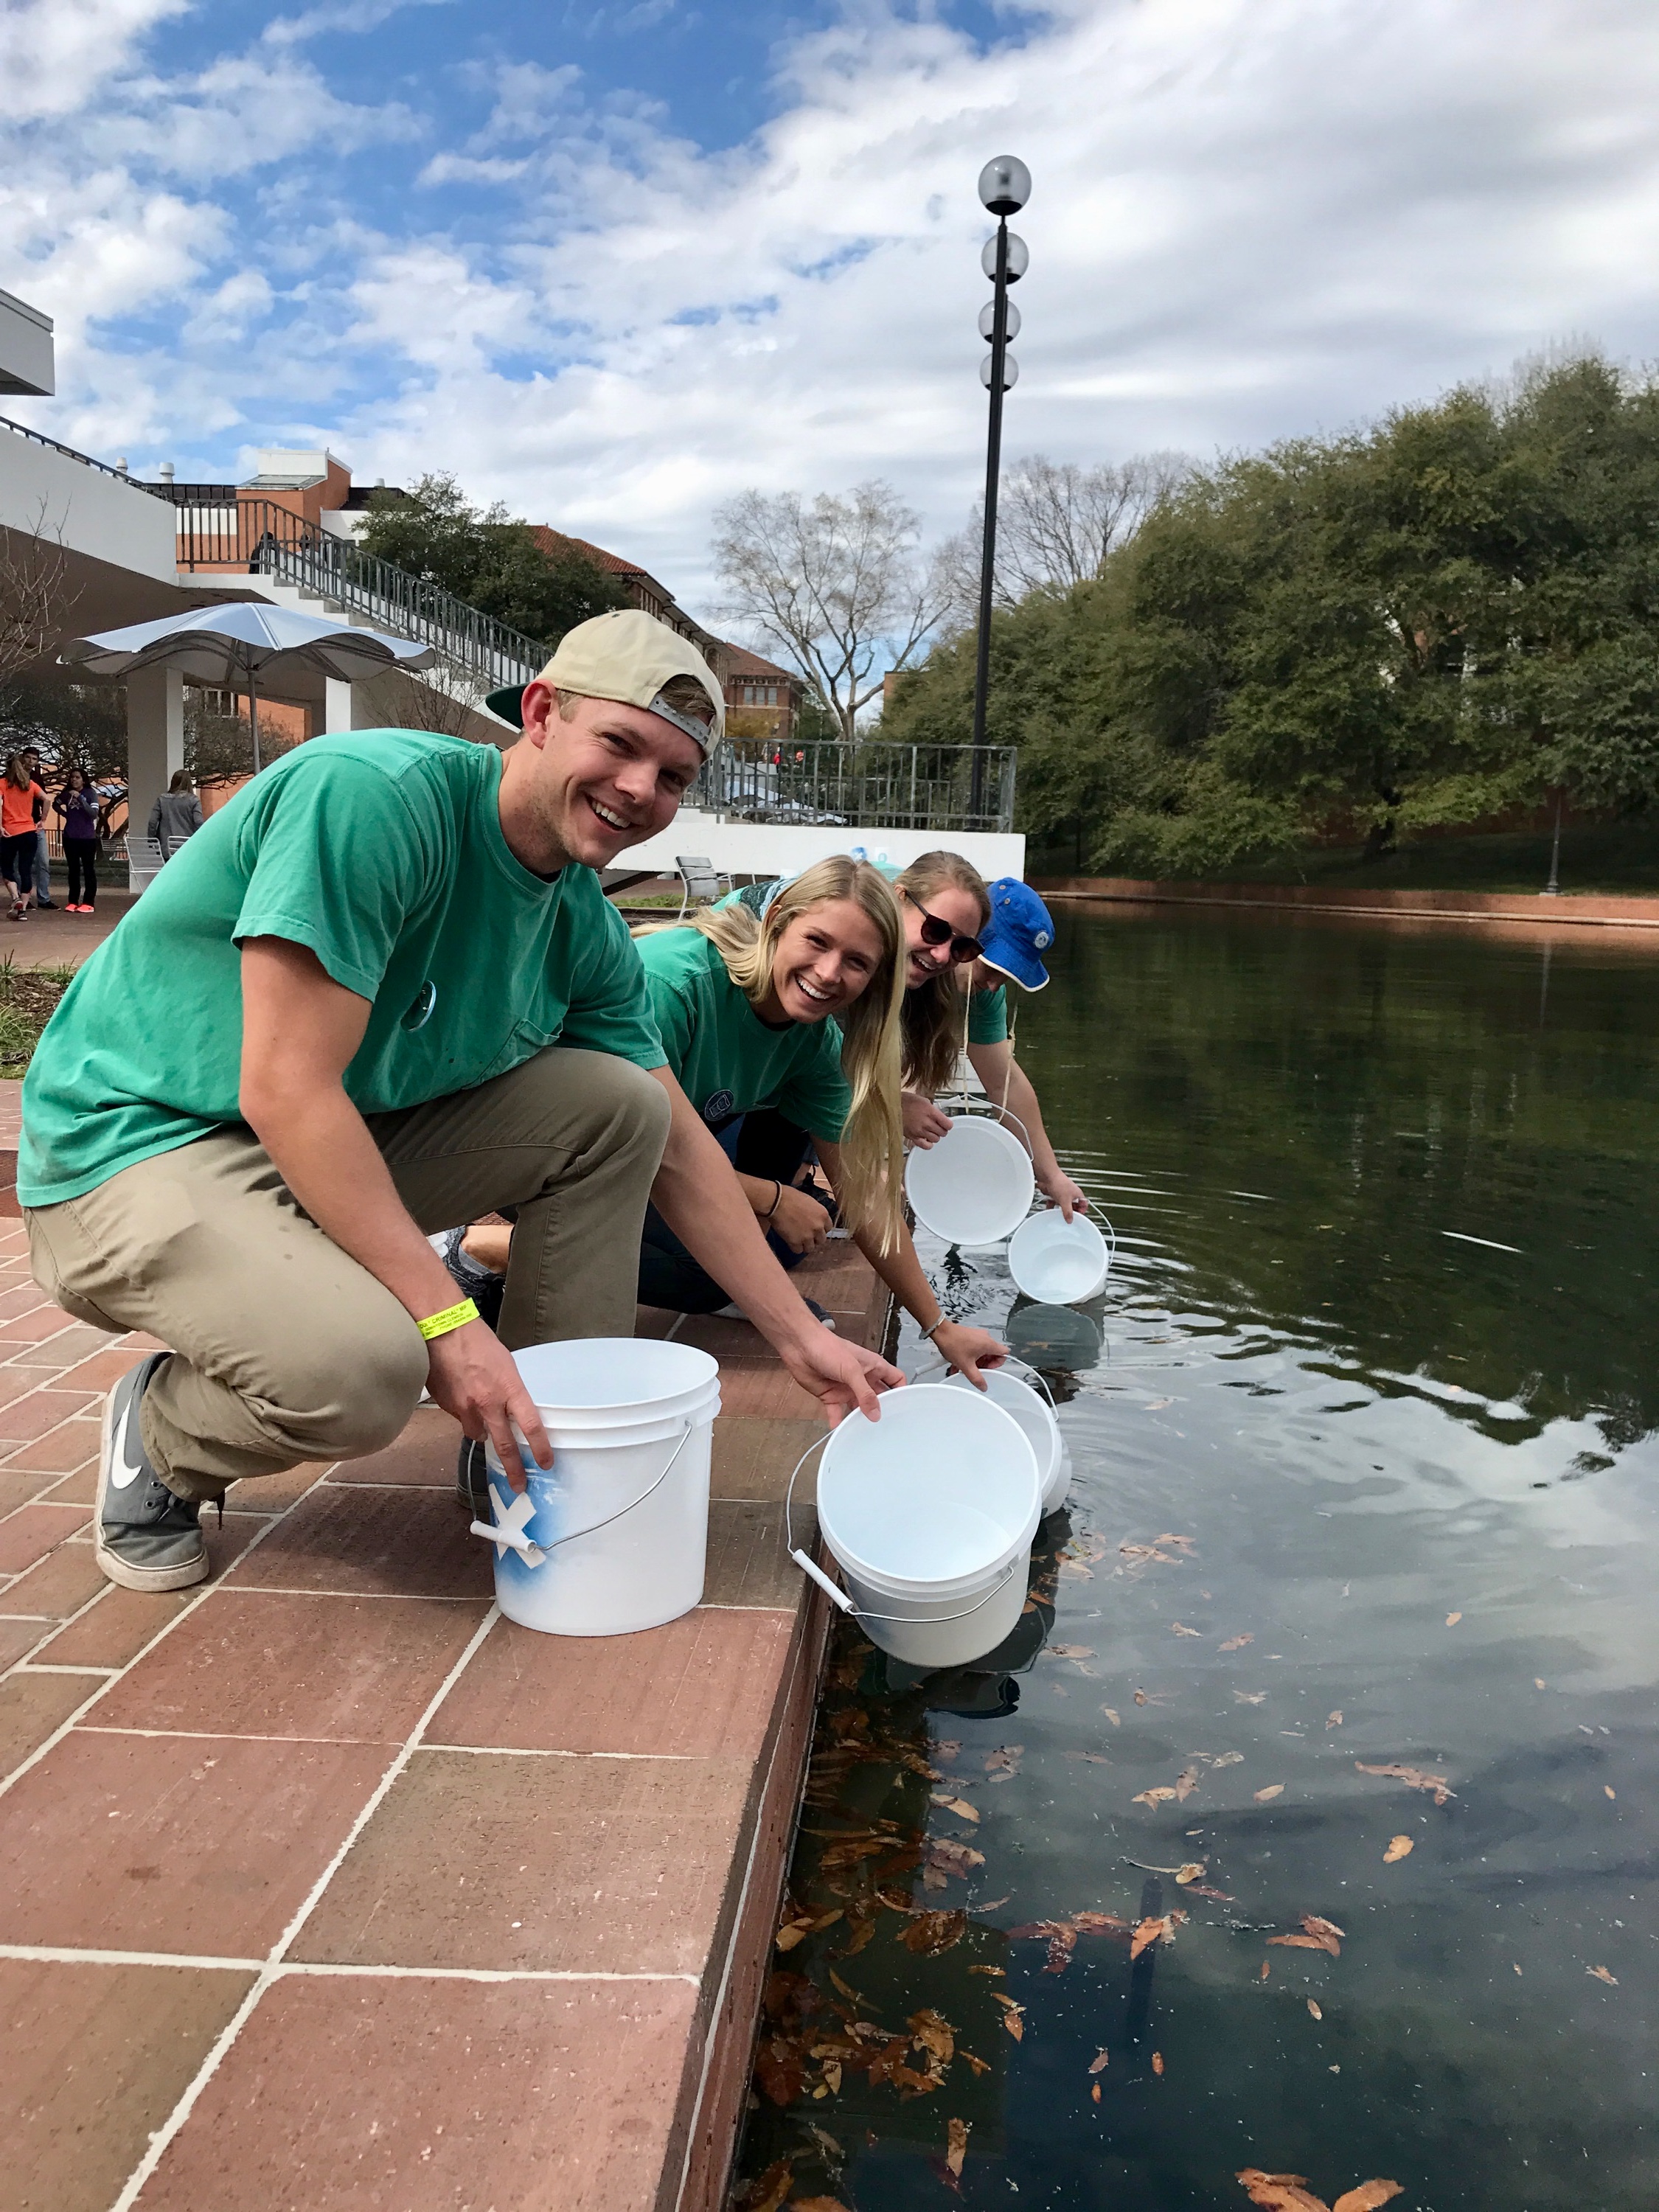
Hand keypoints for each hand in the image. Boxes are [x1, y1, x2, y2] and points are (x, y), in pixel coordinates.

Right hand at [424, 1318, 551, 1494]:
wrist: (442, 1330)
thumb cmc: (477, 1341)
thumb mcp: (505, 1364)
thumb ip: (509, 1390)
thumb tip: (510, 1408)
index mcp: (509, 1388)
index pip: (531, 1425)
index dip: (540, 1448)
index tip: (546, 1463)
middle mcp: (489, 1403)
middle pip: (504, 1445)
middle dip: (514, 1469)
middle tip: (519, 1486)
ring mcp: (465, 1408)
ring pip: (477, 1433)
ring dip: (482, 1431)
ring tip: (480, 1412)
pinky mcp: (447, 1407)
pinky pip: (460, 1419)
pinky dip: (463, 1414)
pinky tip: (461, 1395)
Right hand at [767, 1182, 829, 1255]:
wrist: (776, 1201)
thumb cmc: (790, 1197)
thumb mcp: (809, 1201)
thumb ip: (815, 1213)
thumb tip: (813, 1219)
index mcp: (823, 1215)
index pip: (828, 1228)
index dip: (820, 1229)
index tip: (814, 1229)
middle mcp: (818, 1227)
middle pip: (821, 1240)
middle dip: (814, 1238)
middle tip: (805, 1234)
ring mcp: (807, 1236)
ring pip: (810, 1248)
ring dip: (804, 1245)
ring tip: (797, 1239)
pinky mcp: (795, 1242)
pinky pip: (798, 1250)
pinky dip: (794, 1247)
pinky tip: (790, 1240)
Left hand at [779, 1322, 903, 1423]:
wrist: (799, 1345)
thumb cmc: (828, 1348)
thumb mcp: (852, 1370)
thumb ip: (865, 1393)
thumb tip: (876, 1414)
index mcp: (873, 1367)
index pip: (895, 1380)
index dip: (902, 1392)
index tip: (906, 1408)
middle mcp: (862, 1379)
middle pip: (878, 1398)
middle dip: (882, 1410)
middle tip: (888, 1429)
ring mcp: (846, 1388)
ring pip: (858, 1408)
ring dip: (861, 1419)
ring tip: (867, 1434)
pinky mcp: (830, 1396)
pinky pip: (836, 1412)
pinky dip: (837, 1422)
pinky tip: (838, 1431)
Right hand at [902, 1090, 952, 1147]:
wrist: (891, 1106)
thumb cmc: (905, 1101)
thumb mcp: (923, 1100)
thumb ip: (933, 1110)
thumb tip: (939, 1116)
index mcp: (930, 1112)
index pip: (948, 1124)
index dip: (948, 1124)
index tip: (946, 1123)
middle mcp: (926, 1122)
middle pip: (943, 1133)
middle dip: (941, 1129)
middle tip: (937, 1126)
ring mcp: (919, 1131)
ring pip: (935, 1139)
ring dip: (934, 1136)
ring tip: (930, 1131)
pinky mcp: (913, 1137)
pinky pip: (925, 1146)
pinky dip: (928, 1144)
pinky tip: (926, 1139)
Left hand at [930, 1320, 1007, 1387]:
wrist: (941, 1332)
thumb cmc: (953, 1343)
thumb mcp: (966, 1366)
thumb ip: (976, 1378)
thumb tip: (983, 1386)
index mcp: (988, 1344)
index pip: (1004, 1353)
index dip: (998, 1364)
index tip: (987, 1369)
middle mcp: (985, 1338)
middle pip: (992, 1354)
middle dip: (984, 1365)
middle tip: (975, 1370)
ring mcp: (978, 1336)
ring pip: (982, 1352)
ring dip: (976, 1361)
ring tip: (964, 1367)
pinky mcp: (970, 1336)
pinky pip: (975, 1348)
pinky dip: (970, 1356)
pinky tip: (960, 1363)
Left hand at [1037, 1168, 1087, 1222]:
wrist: (1047, 1176)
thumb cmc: (1059, 1183)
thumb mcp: (1065, 1201)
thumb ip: (1068, 1212)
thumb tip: (1070, 1220)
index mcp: (1077, 1194)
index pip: (1084, 1205)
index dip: (1082, 1211)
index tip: (1077, 1218)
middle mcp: (1071, 1194)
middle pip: (1073, 1206)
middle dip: (1070, 1212)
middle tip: (1067, 1219)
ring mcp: (1062, 1194)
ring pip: (1063, 1205)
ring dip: (1060, 1210)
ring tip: (1058, 1216)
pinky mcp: (1054, 1194)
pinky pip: (1054, 1203)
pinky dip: (1052, 1207)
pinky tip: (1049, 1210)